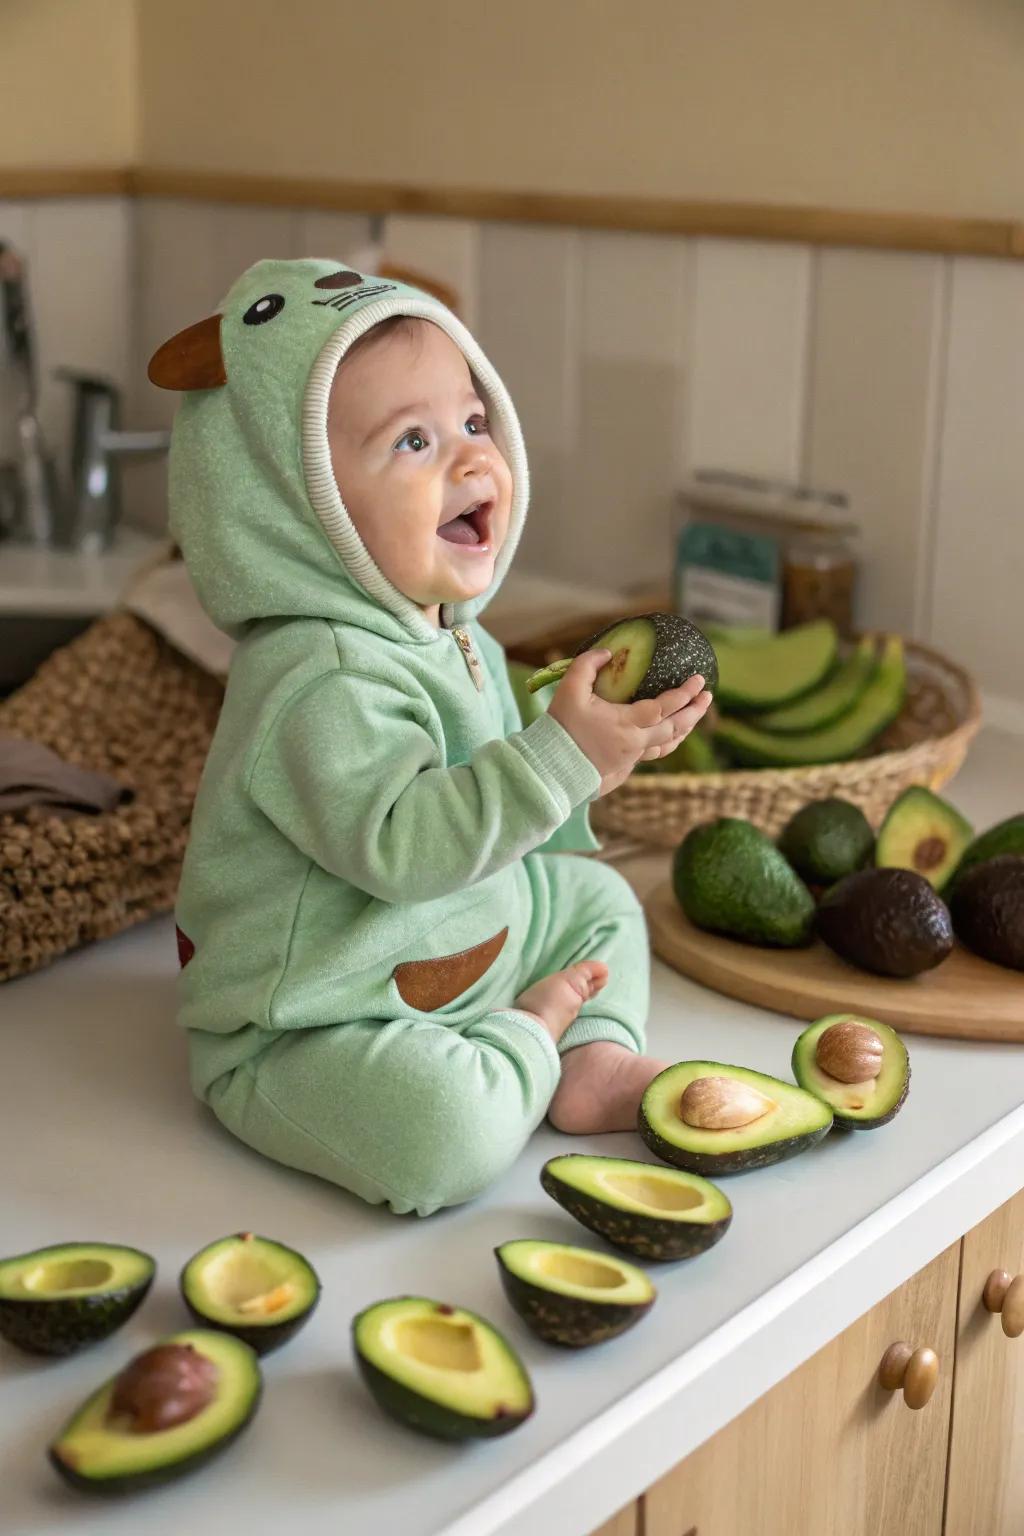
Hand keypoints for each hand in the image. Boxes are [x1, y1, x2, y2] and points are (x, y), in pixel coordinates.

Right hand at [547, 649, 712, 798]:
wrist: (551, 767)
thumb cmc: (561, 728)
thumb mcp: (569, 690)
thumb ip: (587, 665)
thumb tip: (607, 652)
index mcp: (626, 723)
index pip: (665, 707)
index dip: (684, 693)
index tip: (699, 679)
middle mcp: (635, 742)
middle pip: (675, 728)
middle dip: (695, 711)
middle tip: (707, 696)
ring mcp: (632, 757)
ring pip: (668, 744)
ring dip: (685, 728)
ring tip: (695, 715)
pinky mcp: (625, 766)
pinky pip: (655, 753)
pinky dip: (669, 742)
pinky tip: (672, 736)